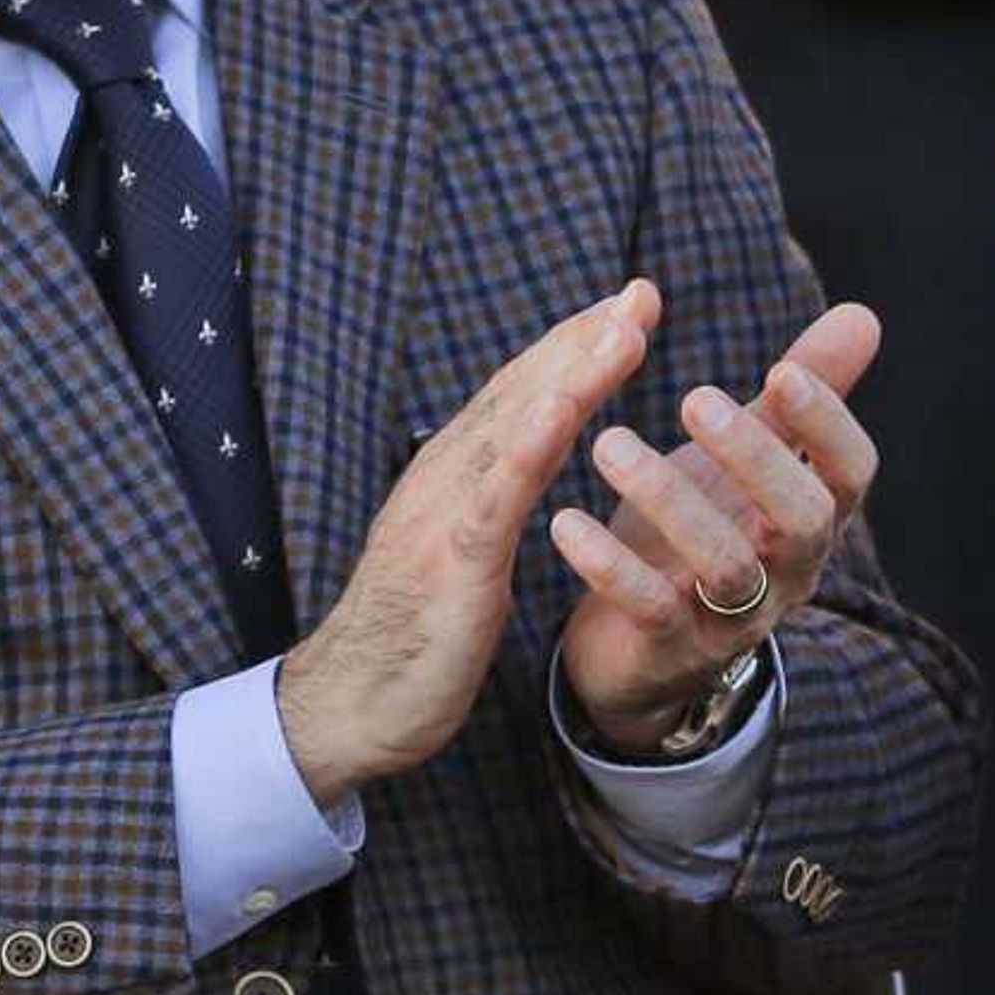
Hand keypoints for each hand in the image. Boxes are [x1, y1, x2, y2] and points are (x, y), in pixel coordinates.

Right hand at [276, 281, 658, 810]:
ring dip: (571, 374)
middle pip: (525, 390)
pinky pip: (494, 497)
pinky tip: (563, 412)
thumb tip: (534, 440)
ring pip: (515, 428)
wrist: (351, 703)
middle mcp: (449, 474)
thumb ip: (496, 488)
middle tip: (643, 292)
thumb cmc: (416, 627)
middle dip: (585, 337)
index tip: (631, 304)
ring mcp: (446, 512)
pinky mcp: (451, 561)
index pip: (525, 391)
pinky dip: (528, 447)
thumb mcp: (468, 542)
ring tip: (621, 329)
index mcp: (458, 471)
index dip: (577, 343)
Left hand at [553, 301, 884, 748]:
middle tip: (693, 396)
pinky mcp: (672, 653)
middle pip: (804, 520)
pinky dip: (611, 567)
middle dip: (755, 457)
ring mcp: (734, 619)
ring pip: (726, 564)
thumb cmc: (704, 530)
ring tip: (608, 443)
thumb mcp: (749, 460)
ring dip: (671, 500)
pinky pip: (653, 611)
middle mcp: (788, 573)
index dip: (827, 425)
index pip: (853, 474)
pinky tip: (566, 521)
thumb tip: (864, 314)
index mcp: (811, 518)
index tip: (781, 370)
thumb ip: (800, 397)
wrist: (637, 648)